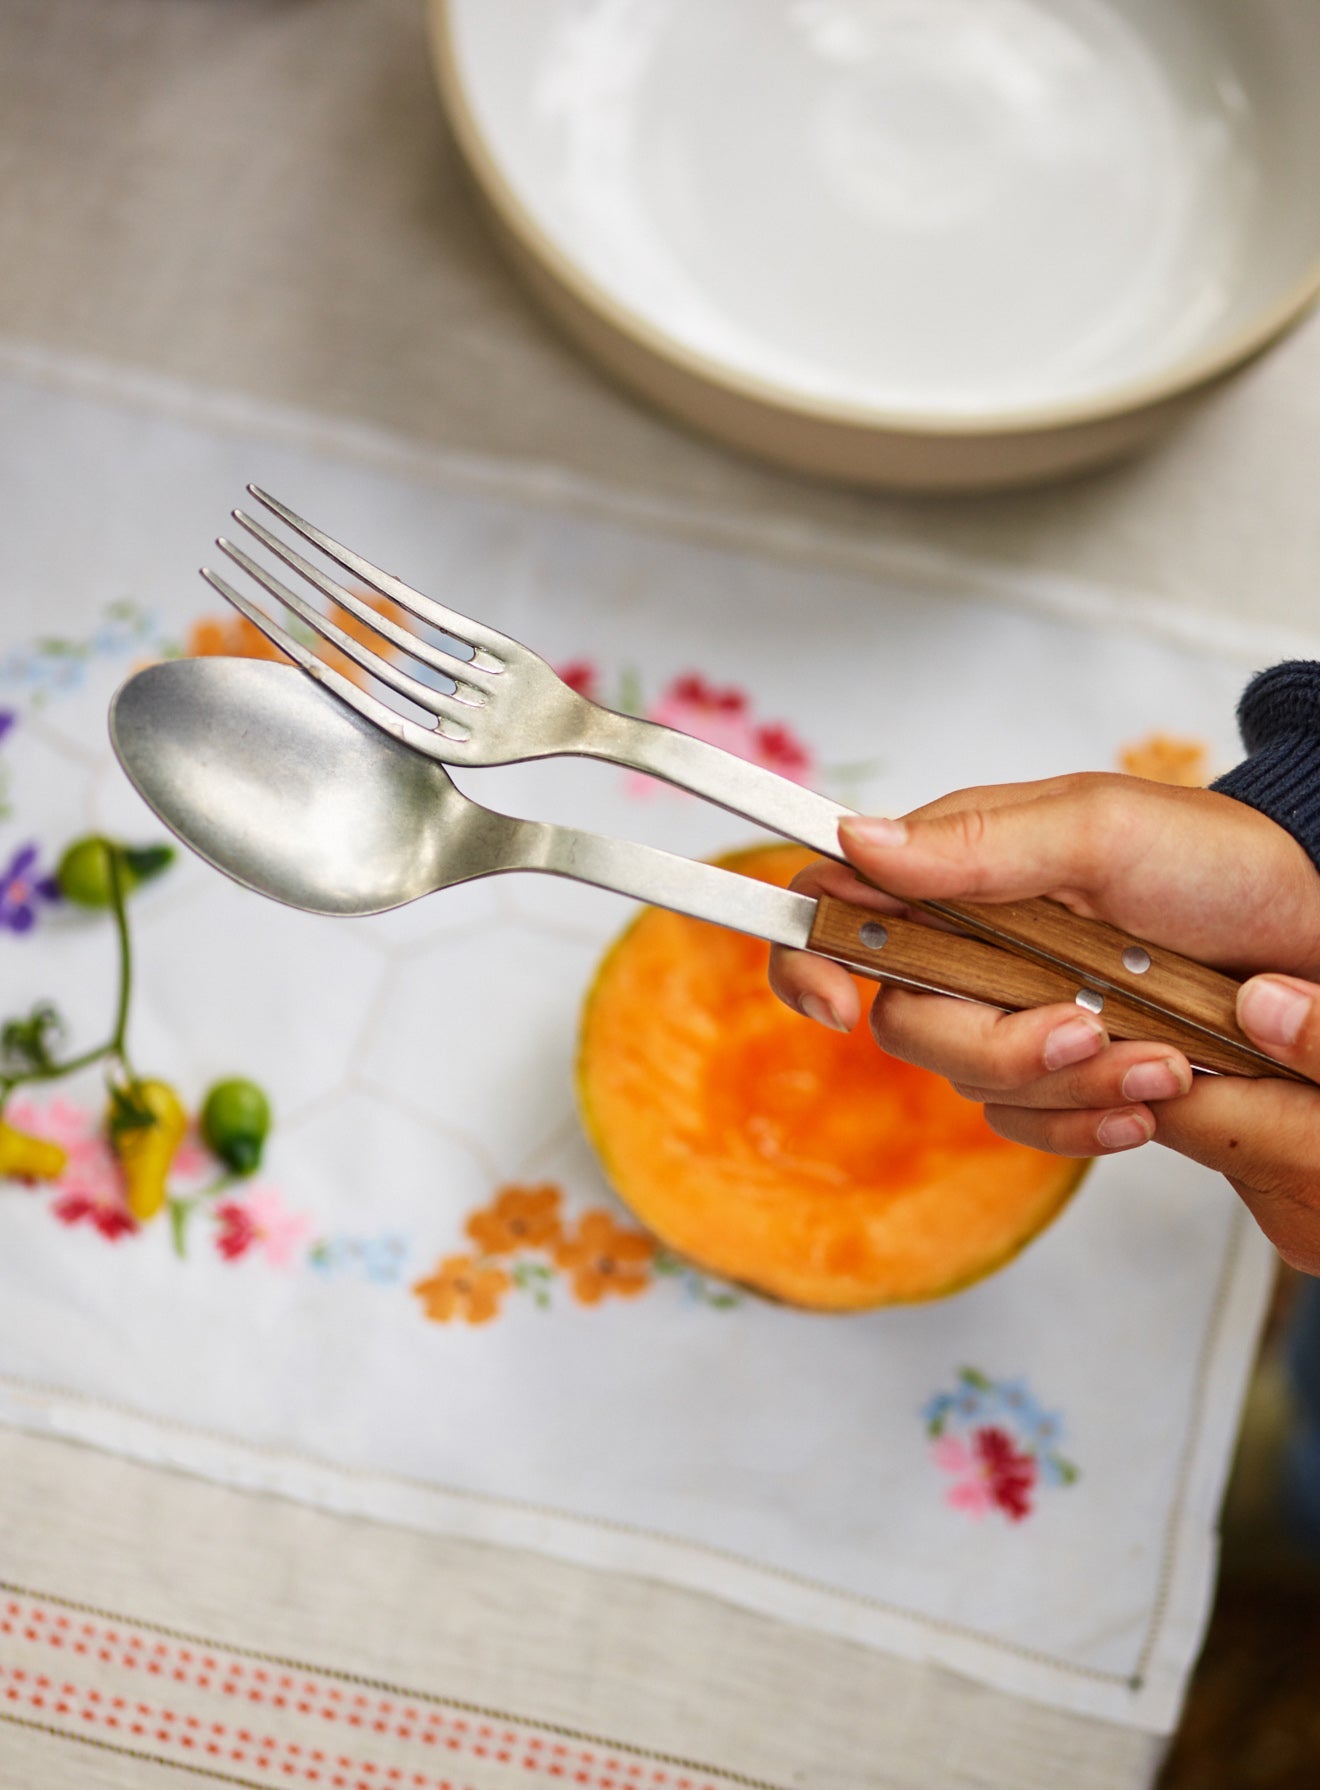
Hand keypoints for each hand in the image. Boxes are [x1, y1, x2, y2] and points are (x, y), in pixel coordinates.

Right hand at [768, 774, 1319, 1272]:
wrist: (1312, 932)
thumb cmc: (1214, 860)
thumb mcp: (1100, 829)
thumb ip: (978, 843)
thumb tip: (857, 842)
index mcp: (956, 869)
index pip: (835, 908)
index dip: (813, 961)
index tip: (847, 1008)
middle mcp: (970, 944)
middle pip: (907, 1024)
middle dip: (996, 1044)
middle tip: (1090, 1025)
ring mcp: (1013, 1011)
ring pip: (975, 1086)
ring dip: (1069, 1087)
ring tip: (1162, 1056)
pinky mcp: (1062, 1073)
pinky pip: (1032, 1127)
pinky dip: (1091, 1125)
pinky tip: (1153, 1098)